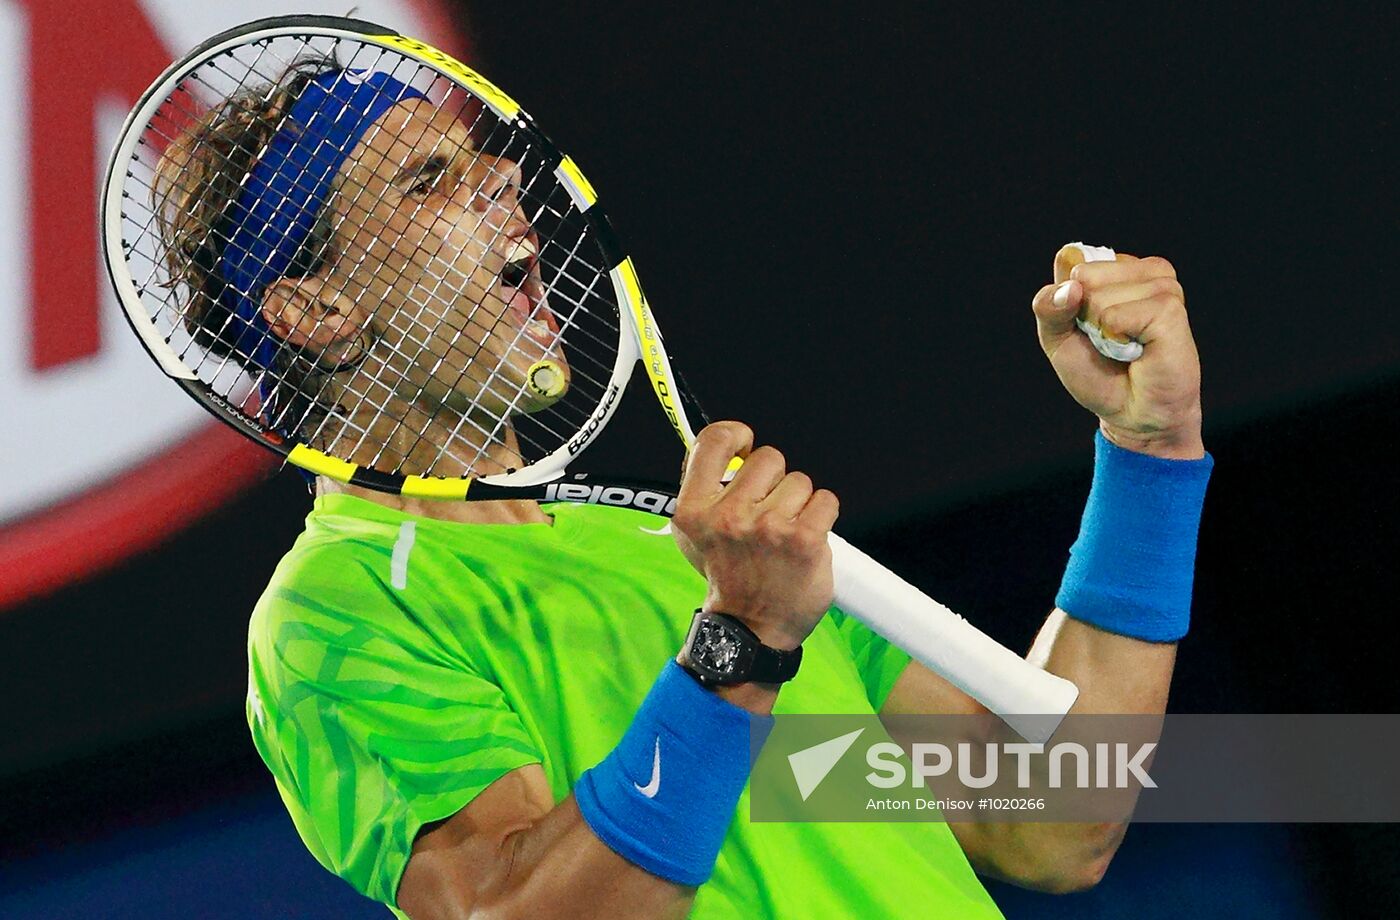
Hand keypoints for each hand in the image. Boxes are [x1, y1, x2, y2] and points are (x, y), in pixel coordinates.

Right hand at [671, 421, 838, 650]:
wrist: (750, 630)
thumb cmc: (726, 575)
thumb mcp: (692, 534)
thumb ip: (699, 487)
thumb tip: (721, 444)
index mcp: (694, 510)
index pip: (714, 441)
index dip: (736, 434)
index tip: (745, 444)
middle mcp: (729, 516)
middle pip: (769, 458)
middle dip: (774, 480)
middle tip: (767, 513)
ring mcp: (768, 528)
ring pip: (800, 481)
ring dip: (798, 503)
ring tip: (785, 534)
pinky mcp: (805, 540)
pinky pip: (826, 500)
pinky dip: (822, 515)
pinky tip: (807, 538)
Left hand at [1031, 248, 1203, 458]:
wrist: (1131, 414)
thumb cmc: (1098, 375)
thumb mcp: (1057, 339)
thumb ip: (1048, 308)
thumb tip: (1071, 287)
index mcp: (1115, 269)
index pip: (1070, 259)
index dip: (1064, 301)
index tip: (1083, 326)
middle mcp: (1141, 270)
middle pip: (1083, 275)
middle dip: (1084, 317)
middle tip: (1109, 340)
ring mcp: (1161, 286)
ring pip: (1100, 296)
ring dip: (1102, 332)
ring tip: (1125, 347)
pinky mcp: (1170, 309)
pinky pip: (1118, 316)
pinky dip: (1116, 339)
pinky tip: (1138, 350)